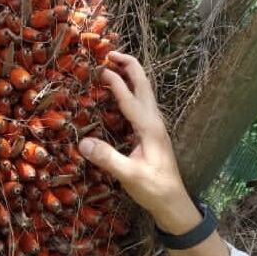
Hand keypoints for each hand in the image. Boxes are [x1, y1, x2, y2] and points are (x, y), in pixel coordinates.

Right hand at [77, 52, 200, 233]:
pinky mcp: (152, 132)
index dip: (114, 81)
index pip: (130, 97)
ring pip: (144, 91)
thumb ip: (108, 159)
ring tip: (113, 64)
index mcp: (149, 128)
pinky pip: (141, 103)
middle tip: (108, 53)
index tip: (98, 68)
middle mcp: (155, 121)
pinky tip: (119, 93)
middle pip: (143, 84)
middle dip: (128, 65)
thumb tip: (83, 143)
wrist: (174, 202)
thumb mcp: (130, 176)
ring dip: (130, 74)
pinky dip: (130, 89)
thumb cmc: (154, 189)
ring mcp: (155, 126)